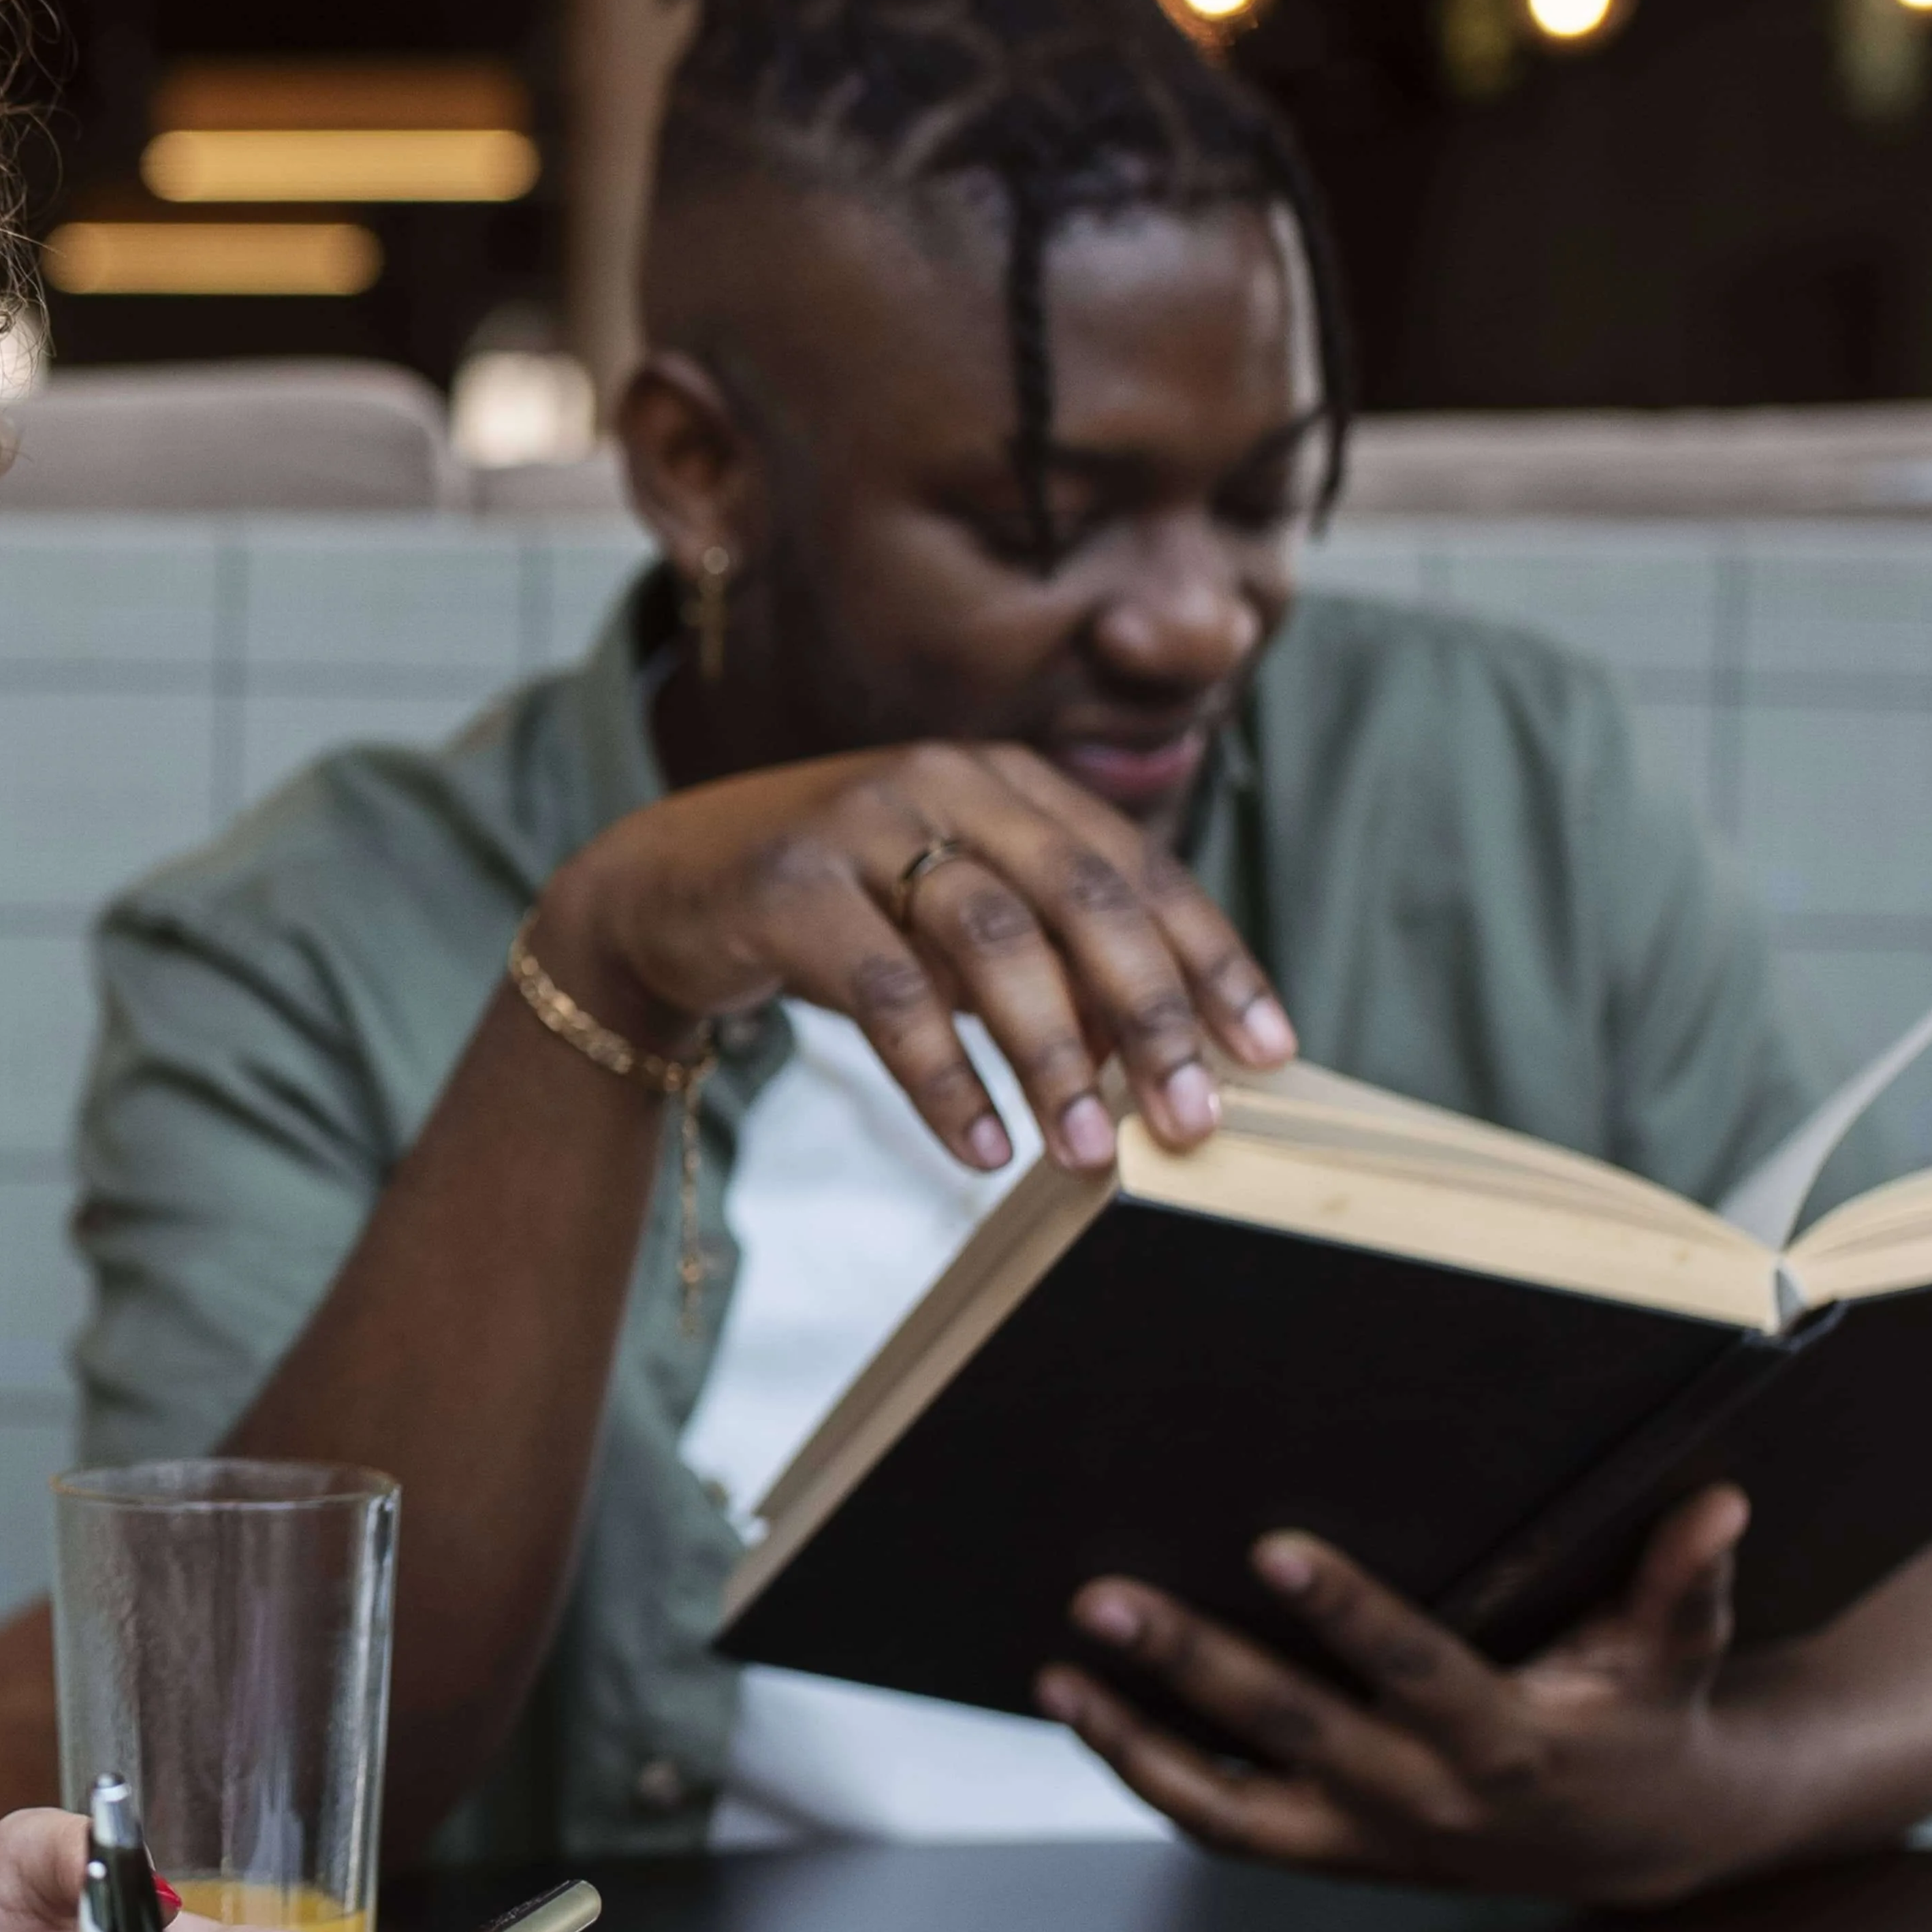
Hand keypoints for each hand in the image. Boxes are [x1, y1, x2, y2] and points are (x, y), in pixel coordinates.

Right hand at [532, 744, 1291, 1175]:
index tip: (1268, 1053)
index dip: (1210, 960)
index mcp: (1007, 782)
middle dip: (1151, 1014)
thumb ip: (1049, 962)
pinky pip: (888, 991)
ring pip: (991, 939)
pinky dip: (944, 1077)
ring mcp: (861, 823)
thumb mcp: (952, 924)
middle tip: (1195, 1118)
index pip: (1138, 869)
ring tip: (1091, 1151)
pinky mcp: (787, 884)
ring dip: (1053, 1056)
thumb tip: (1155, 1057)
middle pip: (1081, 896)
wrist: (663, 891)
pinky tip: (981, 1147)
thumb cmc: (840, 917)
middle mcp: (944, 780)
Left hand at [1035, 1487, 1766, 1907]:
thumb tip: (1719, 1506)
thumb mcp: (1674, 1657)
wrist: (1643, 1844)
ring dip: (1134, 1743)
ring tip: (1057, 1674)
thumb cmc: (1647, 1719)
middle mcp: (1422, 1800)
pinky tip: (1087, 1716)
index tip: (1273, 1548)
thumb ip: (1684, 1586)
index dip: (1347, 1614)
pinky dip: (1150, 1779)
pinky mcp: (1332, 1853)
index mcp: (1504, 1743)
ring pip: (1228, 1808)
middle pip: (1290, 1731)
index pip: (1414, 1670)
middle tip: (1100, 1596)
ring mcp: (1366, 1838)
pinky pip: (1223, 1828)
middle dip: (1190, 1664)